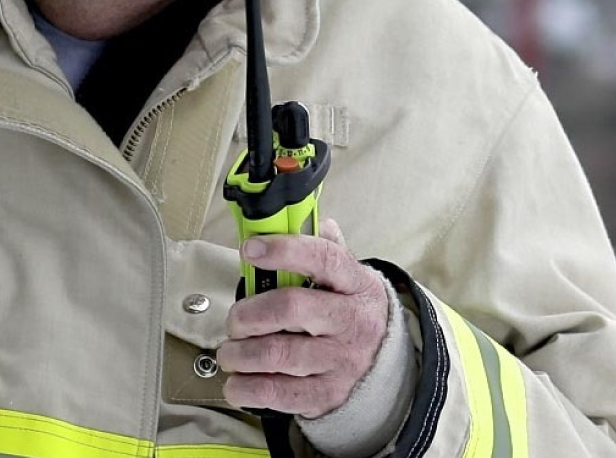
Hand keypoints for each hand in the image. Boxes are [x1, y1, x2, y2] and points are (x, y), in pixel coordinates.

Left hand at [218, 218, 388, 418]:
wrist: (386, 359)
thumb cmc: (352, 307)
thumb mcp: (347, 273)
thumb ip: (323, 245)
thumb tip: (300, 219)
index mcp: (355, 283)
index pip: (323, 258)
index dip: (284, 251)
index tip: (250, 249)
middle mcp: (351, 321)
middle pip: (292, 309)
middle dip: (251, 313)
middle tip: (234, 319)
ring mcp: (341, 360)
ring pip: (281, 355)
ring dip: (242, 353)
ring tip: (229, 351)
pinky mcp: (328, 394)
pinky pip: (282, 395)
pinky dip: (249, 389)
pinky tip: (236, 382)